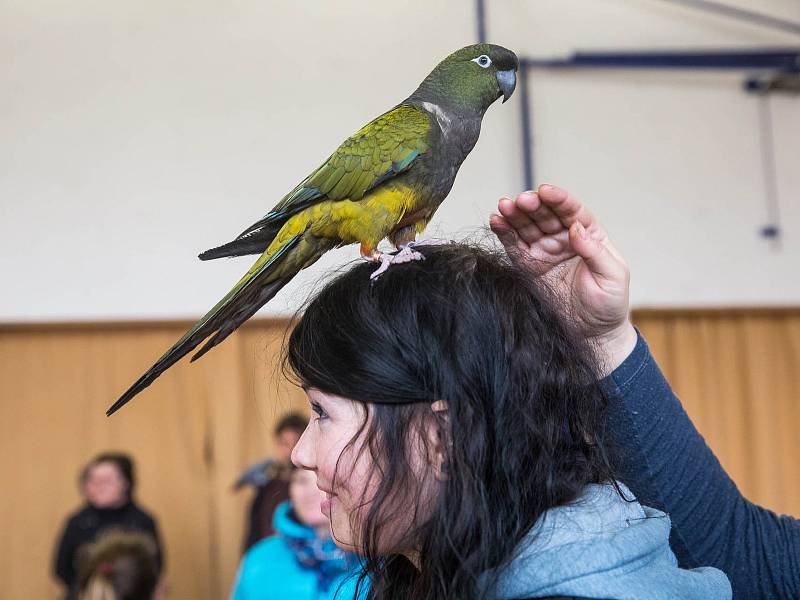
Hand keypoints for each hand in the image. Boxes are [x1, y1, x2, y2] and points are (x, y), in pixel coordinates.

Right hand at [489, 184, 636, 374]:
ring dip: (515, 214)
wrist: (592, 333)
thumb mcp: (612, 275)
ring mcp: (545, 251)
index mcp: (589, 234)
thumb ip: (595, 251)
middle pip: (545, 214)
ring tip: (504, 207)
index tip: (546, 192)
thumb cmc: (609, 303)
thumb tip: (576, 228)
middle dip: (533, 205)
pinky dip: (505, 233)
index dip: (559, 199)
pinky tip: (497, 221)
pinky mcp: (529, 266)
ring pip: (527, 226)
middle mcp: (564, 238)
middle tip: (521, 201)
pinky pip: (515, 245)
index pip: (572, 210)